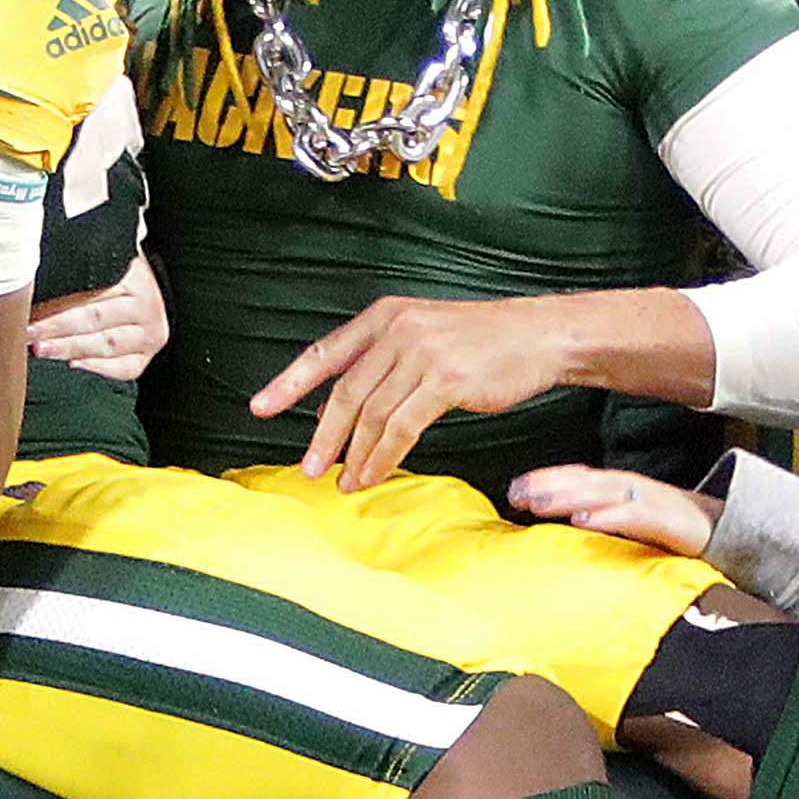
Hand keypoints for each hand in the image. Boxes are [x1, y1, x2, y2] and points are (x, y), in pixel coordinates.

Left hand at [28, 254, 170, 381]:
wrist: (158, 289)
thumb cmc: (121, 275)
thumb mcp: (106, 264)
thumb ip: (80, 272)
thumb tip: (33, 284)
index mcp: (135, 278)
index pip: (92, 291)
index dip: (59, 301)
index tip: (30, 309)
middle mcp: (145, 307)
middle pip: (95, 318)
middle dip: (56, 327)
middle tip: (28, 332)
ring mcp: (148, 335)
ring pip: (105, 344)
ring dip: (69, 348)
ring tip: (41, 349)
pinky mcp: (145, 356)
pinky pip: (123, 368)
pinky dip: (97, 367)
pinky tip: (73, 363)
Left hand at [251, 294, 581, 491]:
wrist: (538, 336)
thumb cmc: (482, 341)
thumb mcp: (425, 334)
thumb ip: (384, 362)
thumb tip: (342, 410)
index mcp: (385, 316)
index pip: (325, 353)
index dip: (289, 383)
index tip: (260, 407)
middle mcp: (397, 330)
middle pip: (344, 391)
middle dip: (322, 435)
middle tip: (308, 467)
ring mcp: (421, 353)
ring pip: (371, 415)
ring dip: (354, 455)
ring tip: (345, 482)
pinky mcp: (445, 380)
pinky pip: (401, 428)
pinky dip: (382, 457)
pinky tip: (374, 474)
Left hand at [506, 461, 717, 557]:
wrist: (731, 532)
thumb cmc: (674, 529)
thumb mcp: (633, 521)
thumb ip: (603, 519)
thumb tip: (565, 527)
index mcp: (622, 488)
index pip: (579, 478)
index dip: (547, 480)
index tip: (514, 489)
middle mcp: (633, 489)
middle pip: (585, 481)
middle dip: (548, 485)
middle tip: (515, 493)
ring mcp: (652, 502)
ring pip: (604, 494)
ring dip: (568, 496)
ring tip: (538, 503)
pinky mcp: (670, 522)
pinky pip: (636, 517)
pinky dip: (609, 517)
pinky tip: (583, 522)